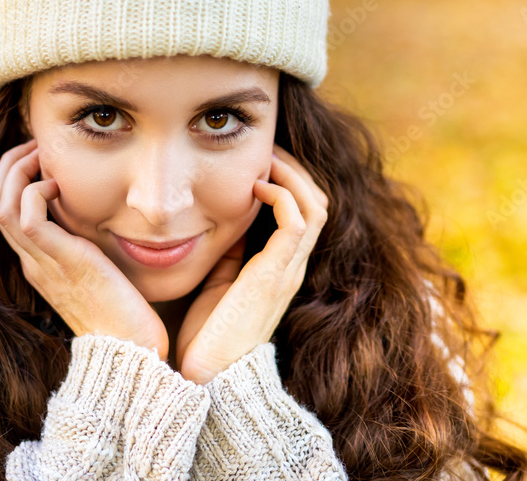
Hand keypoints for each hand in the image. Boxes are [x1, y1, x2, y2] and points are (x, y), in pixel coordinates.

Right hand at [0, 139, 169, 359]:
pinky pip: (26, 216)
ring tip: (43, 154)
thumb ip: (91, 244)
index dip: (15, 177)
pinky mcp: (59, 262)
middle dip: (9, 165)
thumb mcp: (102, 269)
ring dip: (17, 170)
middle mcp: (32, 260)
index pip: (6, 211)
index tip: (40, 157)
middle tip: (36, 145)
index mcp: (39, 262)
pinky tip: (61, 184)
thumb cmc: (125, 313)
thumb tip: (100, 214)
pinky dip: (37, 190)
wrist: (129, 349)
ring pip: (0, 204)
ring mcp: (41, 262)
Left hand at [176, 144, 328, 384]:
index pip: (305, 213)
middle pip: (319, 202)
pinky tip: (256, 186)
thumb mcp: (221, 283)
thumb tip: (224, 222)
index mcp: (281, 269)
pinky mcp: (275, 274)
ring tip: (266, 158)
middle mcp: (292, 267)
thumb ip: (232, 255)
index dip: (289, 180)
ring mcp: (288, 271)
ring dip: (292, 174)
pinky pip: (297, 222)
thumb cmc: (208, 337)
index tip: (260, 160)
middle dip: (295, 169)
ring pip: (316, 206)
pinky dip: (283, 195)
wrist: (207, 377)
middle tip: (266, 149)